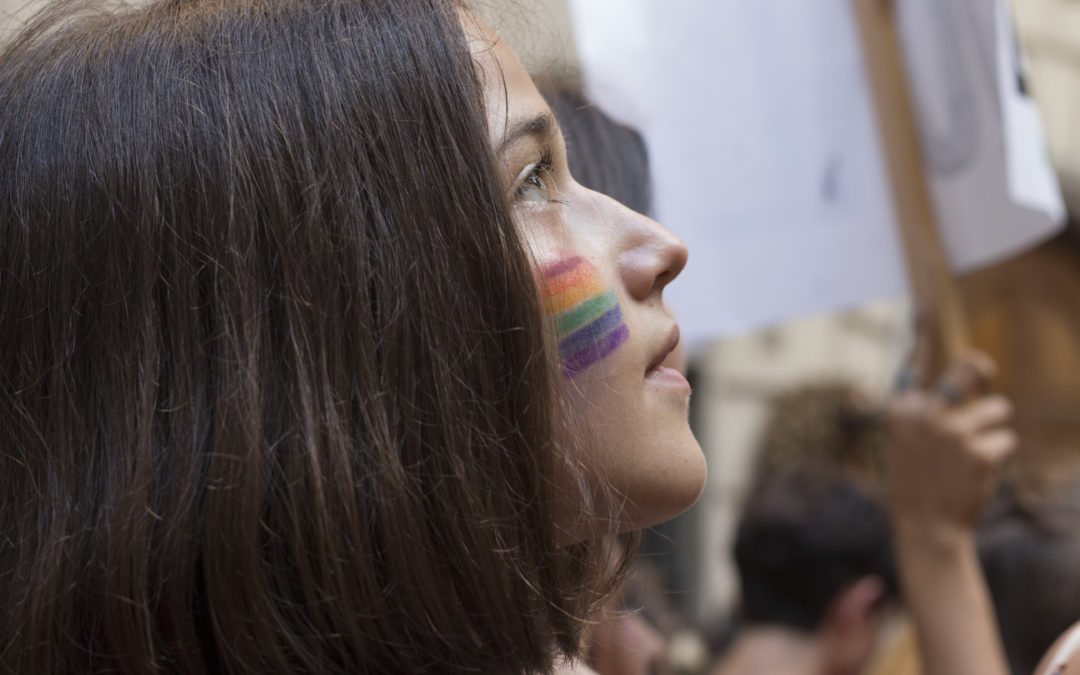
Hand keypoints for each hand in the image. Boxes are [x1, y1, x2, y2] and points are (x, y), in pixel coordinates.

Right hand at [885, 348, 1017, 548]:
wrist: (926, 528)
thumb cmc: (919, 479)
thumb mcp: (908, 441)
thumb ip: (930, 408)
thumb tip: (972, 369)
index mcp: (901, 409)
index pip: (913, 363)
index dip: (921, 331)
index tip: (925, 304)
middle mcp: (924, 414)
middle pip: (969, 368)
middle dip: (982, 373)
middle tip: (984, 380)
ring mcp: (951, 432)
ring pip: (997, 409)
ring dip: (992, 429)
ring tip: (971, 455)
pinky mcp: (978, 451)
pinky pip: (1006, 440)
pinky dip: (998, 455)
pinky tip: (978, 474)